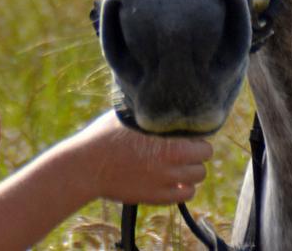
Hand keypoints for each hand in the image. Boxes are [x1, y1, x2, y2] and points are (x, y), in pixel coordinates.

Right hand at [72, 111, 211, 205]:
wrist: (87, 166)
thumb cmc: (104, 135)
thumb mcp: (127, 113)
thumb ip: (149, 108)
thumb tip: (161, 94)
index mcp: (165, 134)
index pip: (200, 134)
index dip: (194, 132)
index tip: (185, 132)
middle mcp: (170, 158)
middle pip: (204, 156)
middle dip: (196, 151)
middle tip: (183, 147)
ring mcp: (165, 179)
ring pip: (198, 176)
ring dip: (191, 169)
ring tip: (177, 163)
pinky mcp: (157, 197)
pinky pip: (186, 194)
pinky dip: (184, 187)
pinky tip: (173, 180)